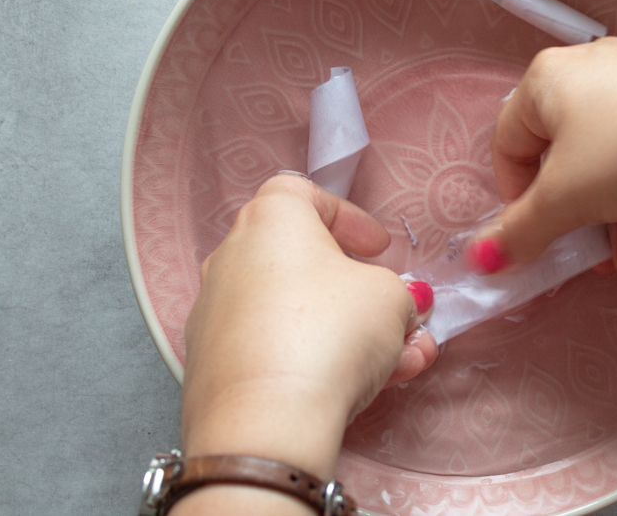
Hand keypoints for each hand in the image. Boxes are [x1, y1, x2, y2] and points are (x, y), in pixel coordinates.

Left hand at [181, 174, 437, 484]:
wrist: (265, 422)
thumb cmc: (329, 333)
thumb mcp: (391, 299)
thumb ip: (398, 292)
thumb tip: (396, 303)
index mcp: (269, 220)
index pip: (303, 194)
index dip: (348, 218)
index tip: (377, 249)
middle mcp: (231, 258)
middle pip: (304, 263)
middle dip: (361, 291)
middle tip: (399, 313)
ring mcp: (215, 314)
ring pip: (296, 314)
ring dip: (350, 333)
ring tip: (404, 361)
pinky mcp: (212, 367)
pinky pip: (274, 349)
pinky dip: (316, 359)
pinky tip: (364, 388)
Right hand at [468, 37, 616, 278]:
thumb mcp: (567, 200)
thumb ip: (520, 231)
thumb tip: (480, 259)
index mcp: (548, 80)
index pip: (509, 144)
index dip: (517, 201)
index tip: (537, 238)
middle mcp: (594, 71)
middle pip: (571, 162)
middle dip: (587, 225)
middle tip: (602, 264)